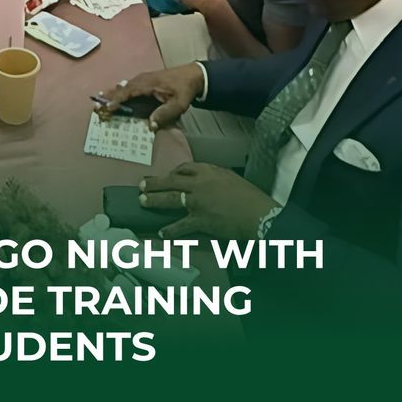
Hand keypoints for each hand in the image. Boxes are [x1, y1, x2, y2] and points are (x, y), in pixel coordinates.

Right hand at [93, 64, 204, 130]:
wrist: (193, 76)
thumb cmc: (184, 90)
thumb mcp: (179, 104)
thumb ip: (165, 114)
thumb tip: (150, 125)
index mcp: (148, 84)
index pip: (129, 92)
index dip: (118, 100)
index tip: (108, 108)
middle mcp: (142, 80)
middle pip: (122, 88)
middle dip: (109, 97)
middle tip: (95, 107)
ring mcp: (142, 79)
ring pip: (123, 87)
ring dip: (111, 94)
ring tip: (99, 101)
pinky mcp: (144, 82)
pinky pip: (127, 87)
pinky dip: (118, 92)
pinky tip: (112, 96)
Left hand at [141, 162, 275, 239]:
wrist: (259, 214)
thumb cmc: (251, 198)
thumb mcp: (232, 180)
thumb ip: (216, 179)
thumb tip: (209, 183)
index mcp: (209, 171)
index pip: (185, 168)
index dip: (173, 172)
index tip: (167, 176)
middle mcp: (200, 183)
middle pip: (171, 181)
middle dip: (154, 183)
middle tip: (142, 185)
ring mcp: (198, 201)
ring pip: (170, 199)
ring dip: (154, 200)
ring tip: (142, 201)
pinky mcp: (200, 220)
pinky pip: (180, 225)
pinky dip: (170, 230)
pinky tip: (162, 233)